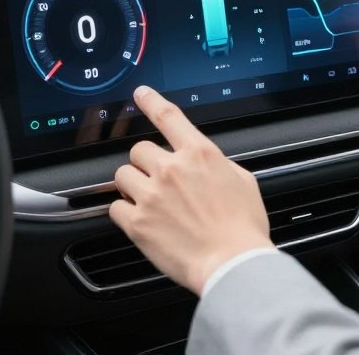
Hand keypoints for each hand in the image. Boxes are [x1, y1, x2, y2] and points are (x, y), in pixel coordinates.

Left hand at [109, 86, 273, 294]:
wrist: (232, 263)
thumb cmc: (243, 227)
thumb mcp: (242, 180)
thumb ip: (217, 164)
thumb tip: (205, 162)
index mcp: (200, 154)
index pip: (169, 116)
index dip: (151, 100)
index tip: (141, 94)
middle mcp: (172, 169)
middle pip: (139, 149)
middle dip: (146, 162)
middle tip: (156, 178)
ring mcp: (152, 195)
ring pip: (123, 175)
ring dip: (132, 184)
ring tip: (147, 199)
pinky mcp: (138, 223)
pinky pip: (115, 207)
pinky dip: (124, 211)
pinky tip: (140, 219)